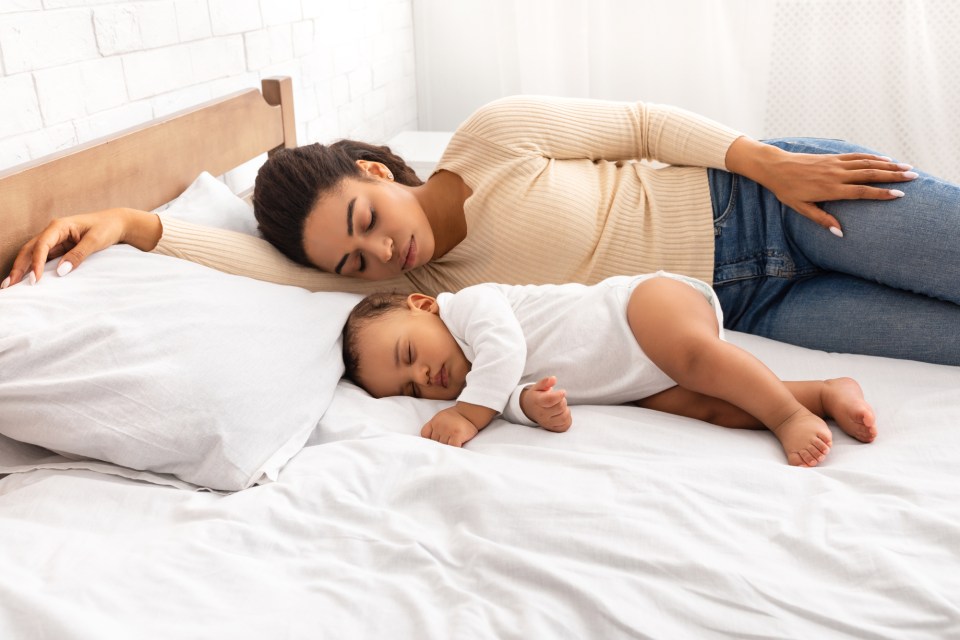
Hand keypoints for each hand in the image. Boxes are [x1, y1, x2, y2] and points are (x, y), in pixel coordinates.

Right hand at [2, 208, 161, 287]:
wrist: (117, 223)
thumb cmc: (107, 228)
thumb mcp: (95, 241)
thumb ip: (78, 255)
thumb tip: (61, 272)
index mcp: (59, 226)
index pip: (41, 246)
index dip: (35, 263)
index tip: (34, 280)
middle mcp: (53, 232)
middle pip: (29, 249)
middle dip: (18, 267)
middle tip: (8, 286)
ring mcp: (54, 240)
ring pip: (32, 254)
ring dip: (21, 268)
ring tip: (10, 285)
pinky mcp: (59, 247)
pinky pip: (42, 258)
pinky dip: (33, 268)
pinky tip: (26, 279)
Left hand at [421, 406, 479, 446]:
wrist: (469, 413)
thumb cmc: (455, 418)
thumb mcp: (440, 418)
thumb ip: (434, 428)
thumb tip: (430, 444)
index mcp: (434, 421)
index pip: (425, 435)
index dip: (429, 440)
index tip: (435, 443)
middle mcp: (439, 425)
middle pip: (434, 442)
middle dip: (440, 444)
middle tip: (447, 444)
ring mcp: (448, 429)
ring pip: (443, 446)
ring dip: (448, 447)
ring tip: (453, 445)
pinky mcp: (457, 434)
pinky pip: (452, 447)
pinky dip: (454, 449)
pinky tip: (458, 446)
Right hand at [520, 376, 571, 431]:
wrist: (529, 409)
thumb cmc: (536, 396)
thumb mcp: (538, 387)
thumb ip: (545, 382)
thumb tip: (553, 379)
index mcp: (537, 402)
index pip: (551, 400)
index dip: (560, 395)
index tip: (562, 392)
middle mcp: (541, 414)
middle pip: (560, 407)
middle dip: (563, 400)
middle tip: (559, 399)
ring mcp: (547, 423)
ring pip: (564, 417)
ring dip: (566, 410)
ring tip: (560, 407)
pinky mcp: (552, 428)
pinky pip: (565, 425)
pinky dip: (567, 419)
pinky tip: (562, 414)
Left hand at [725, 137, 917, 233]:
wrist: (776, 166)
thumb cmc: (787, 190)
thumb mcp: (801, 208)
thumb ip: (822, 219)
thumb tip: (839, 234)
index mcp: (831, 189)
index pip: (862, 192)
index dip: (881, 193)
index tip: (899, 195)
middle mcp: (837, 175)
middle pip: (870, 174)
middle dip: (893, 175)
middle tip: (913, 177)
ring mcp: (836, 163)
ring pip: (867, 163)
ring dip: (888, 164)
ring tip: (907, 167)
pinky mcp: (833, 157)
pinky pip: (857, 156)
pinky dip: (873, 157)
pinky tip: (885, 159)